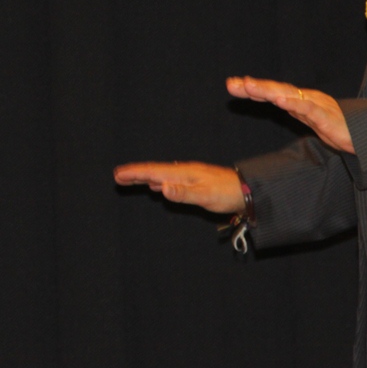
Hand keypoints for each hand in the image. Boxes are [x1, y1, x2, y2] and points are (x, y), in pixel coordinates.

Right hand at [114, 161, 244, 213]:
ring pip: (161, 176)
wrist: (249, 191)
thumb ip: (182, 193)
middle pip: (154, 172)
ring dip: (145, 178)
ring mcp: (189, 177)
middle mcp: (184, 173)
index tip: (118, 174)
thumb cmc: (228, 194)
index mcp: (183, 174)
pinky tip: (157, 187)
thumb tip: (161, 188)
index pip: (153, 172)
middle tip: (117, 176)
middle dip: (135, 174)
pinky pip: (169, 181)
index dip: (135, 173)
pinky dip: (158, 182)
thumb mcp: (205, 195)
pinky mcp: (195, 183)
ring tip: (131, 179)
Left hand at [226, 75, 354, 154]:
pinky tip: (280, 100)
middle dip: (253, 87)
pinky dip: (294, 103)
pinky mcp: (326, 116)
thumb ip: (293, 109)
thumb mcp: (309, 118)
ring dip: (267, 90)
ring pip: (288, 95)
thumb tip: (275, 100)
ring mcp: (316, 106)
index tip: (232, 85)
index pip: (272, 92)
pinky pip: (308, 108)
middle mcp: (306, 99)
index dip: (252, 89)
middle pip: (275, 90)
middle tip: (231, 84)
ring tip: (249, 86)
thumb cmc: (339, 127)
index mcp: (300, 100)